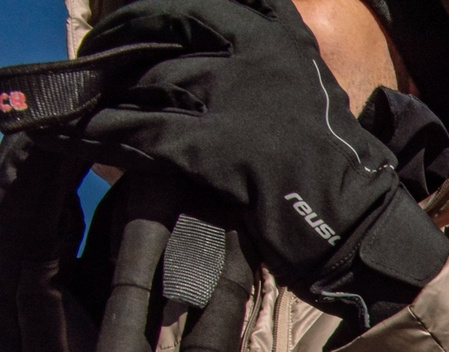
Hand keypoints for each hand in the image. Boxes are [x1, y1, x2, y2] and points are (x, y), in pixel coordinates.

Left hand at [73, 0, 448, 318]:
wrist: (358, 227)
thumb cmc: (336, 165)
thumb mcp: (310, 84)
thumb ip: (273, 48)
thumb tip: (238, 23)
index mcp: (278, 40)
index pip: (198, 4)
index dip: (151, 11)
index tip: (127, 23)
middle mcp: (257, 59)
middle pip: (163, 28)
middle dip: (118, 40)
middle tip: (94, 58)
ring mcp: (238, 102)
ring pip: (148, 79)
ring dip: (107, 91)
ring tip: (84, 103)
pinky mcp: (219, 148)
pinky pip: (144, 131)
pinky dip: (106, 132)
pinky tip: (84, 136)